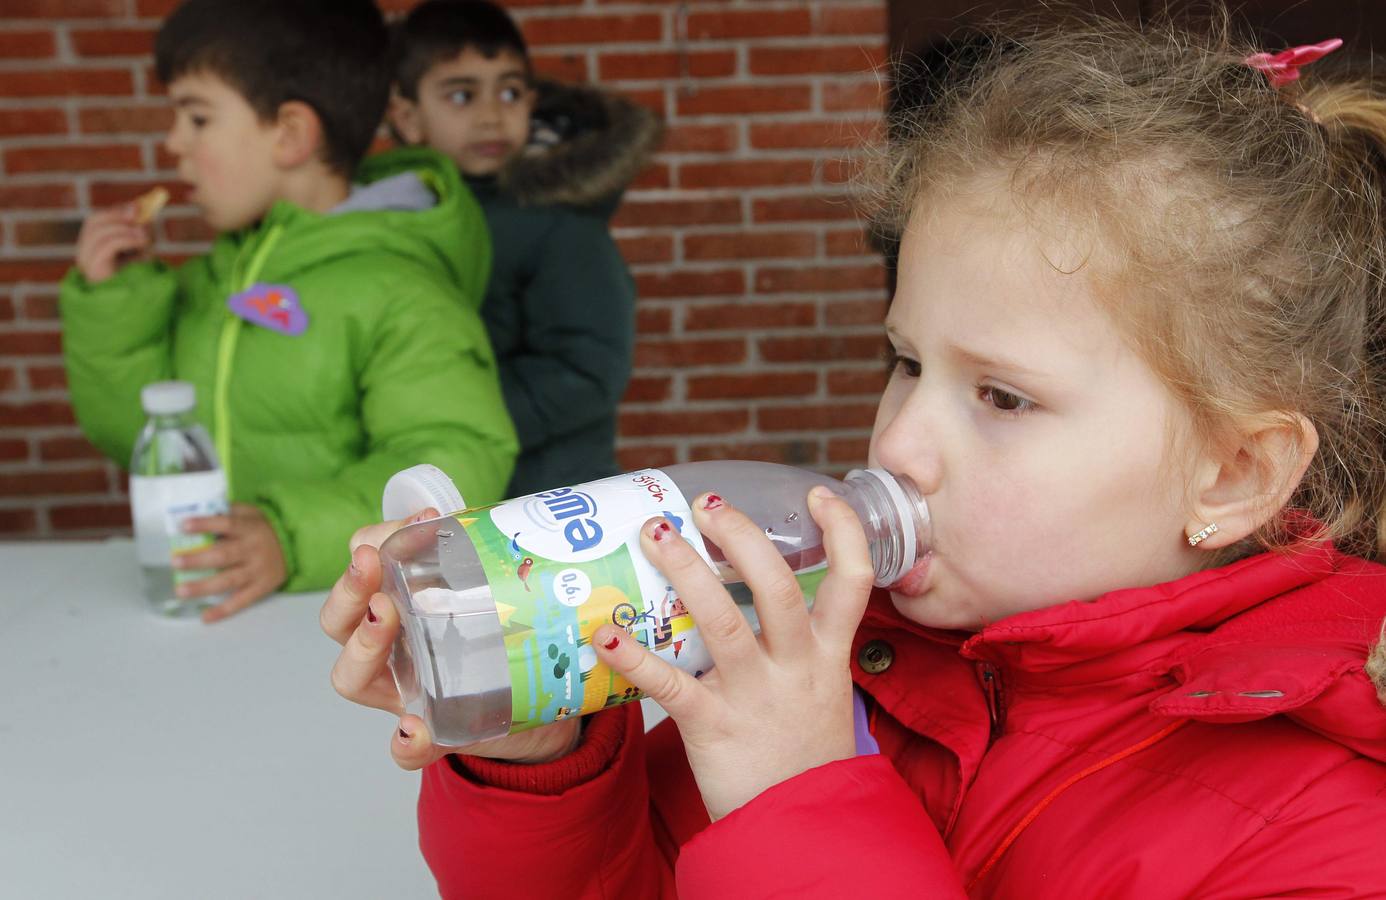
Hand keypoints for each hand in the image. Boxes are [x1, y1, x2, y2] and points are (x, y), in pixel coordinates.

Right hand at [74, 203, 150, 282]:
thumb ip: (139, 229)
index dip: (117, 210)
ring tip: (146, 236)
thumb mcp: (141, 249)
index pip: (97, 220)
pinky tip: (142, 243)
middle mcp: (85, 254)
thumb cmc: (140, 280)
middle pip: (93, 222)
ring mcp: (87, 263)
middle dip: (119, 215)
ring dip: (126, 229)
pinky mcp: (94, 271)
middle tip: (141, 214)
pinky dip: (126, 239)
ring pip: (99, 231)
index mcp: (92, 248)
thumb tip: (140, 207)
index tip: (139, 206)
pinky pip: (106, 245)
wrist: (142, 306)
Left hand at [175, 502, 287, 622]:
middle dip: (198, 559)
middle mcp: (253, 550)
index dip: (206, 524)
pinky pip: (241, 601)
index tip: (184, 525)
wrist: (294, 547)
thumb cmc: (263, 529)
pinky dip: (223, 610)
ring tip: (181, 590)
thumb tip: (200, 510)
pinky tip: (205, 617)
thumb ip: (230, 511)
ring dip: (204, 587)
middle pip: (224, 555)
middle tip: (175, 562)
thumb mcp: (252, 513)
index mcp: (250, 529)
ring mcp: (257, 571)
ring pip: (229, 580)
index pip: (227, 524)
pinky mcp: (261, 588)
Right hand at [323, 510, 581, 770]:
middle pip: (339, 620)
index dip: (375, 541)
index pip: (361, 567)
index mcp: (394, 603)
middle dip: (350, 590)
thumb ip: (469, 552)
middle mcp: (386, 647)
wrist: (536, 696)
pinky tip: (412, 728)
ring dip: (362, 645)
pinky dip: (405, 741)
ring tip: (385, 616)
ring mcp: (404, 691)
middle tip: (370, 565)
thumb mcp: (485, 585)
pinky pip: (407, 746)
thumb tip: (442, 519)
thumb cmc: (497, 633)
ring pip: (352, 676)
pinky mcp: (436, 733)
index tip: (420, 521)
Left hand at [594, 487, 872, 821]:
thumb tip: (762, 599)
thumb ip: (801, 647)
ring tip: (655, 533)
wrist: (801, 830)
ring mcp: (754, 694)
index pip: (853, 581)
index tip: (817, 493)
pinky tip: (606, 634)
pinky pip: (670, 685)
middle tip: (706, 503)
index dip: (842, 532)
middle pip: (777, 586)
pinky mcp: (712, 725)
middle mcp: (795, 666)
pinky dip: (635, 658)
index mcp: (826, 654)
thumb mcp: (823, 694)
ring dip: (685, 570)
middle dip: (742, 536)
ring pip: (722, 620)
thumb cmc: (805, 756)